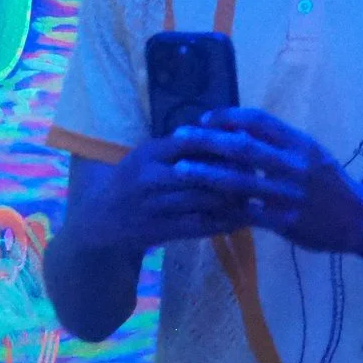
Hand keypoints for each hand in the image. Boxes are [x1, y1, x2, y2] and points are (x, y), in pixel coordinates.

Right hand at [65, 132, 293, 255]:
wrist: (99, 220)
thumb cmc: (131, 181)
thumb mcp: (148, 156)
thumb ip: (180, 147)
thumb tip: (226, 132)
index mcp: (150, 152)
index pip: (192, 142)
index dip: (223, 143)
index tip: (250, 144)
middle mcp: (151, 177)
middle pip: (203, 173)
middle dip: (235, 175)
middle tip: (263, 173)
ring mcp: (155, 206)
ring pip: (204, 201)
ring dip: (234, 200)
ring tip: (259, 196)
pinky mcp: (160, 230)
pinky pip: (198, 226)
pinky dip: (223, 223)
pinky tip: (243, 219)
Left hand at [173, 108, 362, 255]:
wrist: (360, 219)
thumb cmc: (329, 183)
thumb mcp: (310, 153)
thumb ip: (279, 142)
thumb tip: (237, 126)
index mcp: (301, 143)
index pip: (259, 120)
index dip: (228, 116)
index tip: (204, 118)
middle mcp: (295, 165)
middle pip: (244, 146)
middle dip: (207, 140)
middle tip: (179, 136)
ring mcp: (290, 194)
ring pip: (241, 181)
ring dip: (206, 174)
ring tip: (180, 169)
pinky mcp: (286, 221)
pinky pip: (248, 214)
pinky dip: (223, 209)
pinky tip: (201, 206)